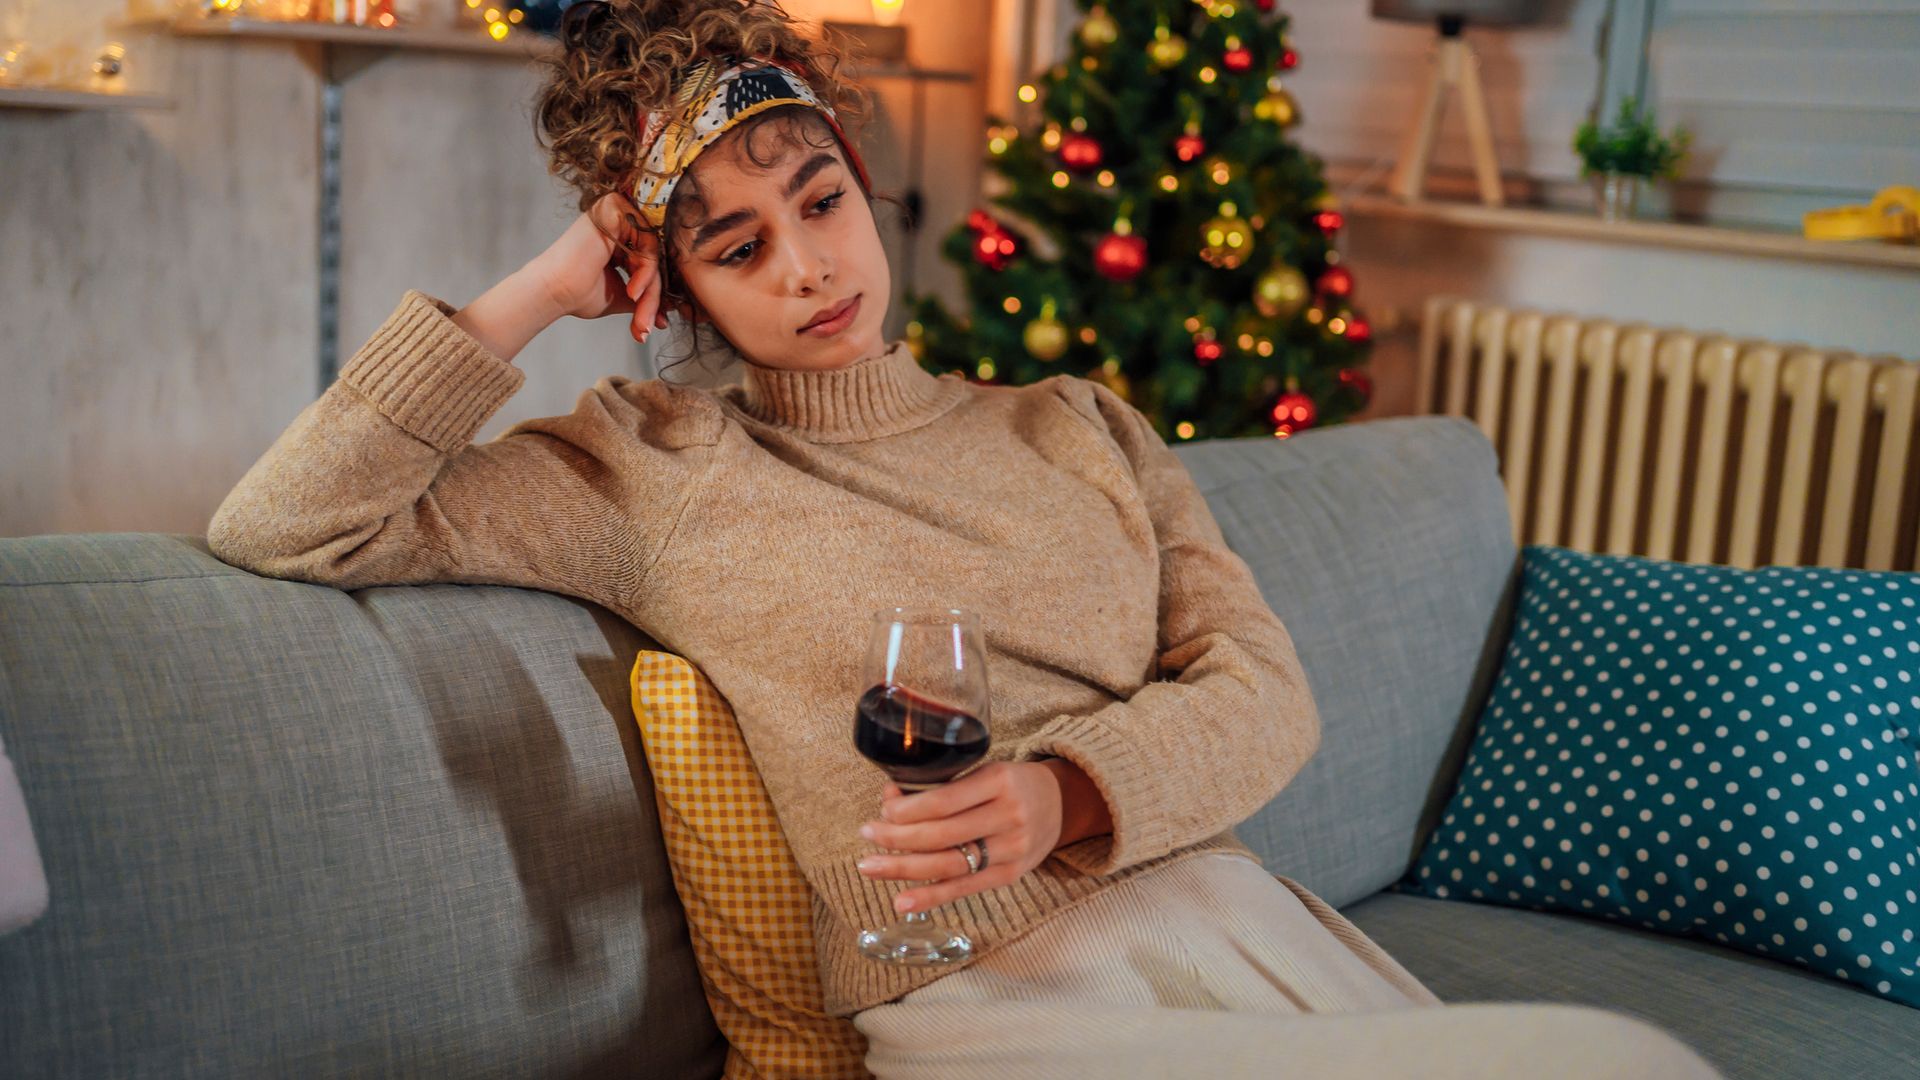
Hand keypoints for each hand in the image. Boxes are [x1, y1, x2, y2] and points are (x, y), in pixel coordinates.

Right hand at [524, 192, 673, 343]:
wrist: (554, 291)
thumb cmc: (579, 294)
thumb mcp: (622, 295)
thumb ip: (646, 295)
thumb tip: (670, 311)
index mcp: (618, 236)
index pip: (651, 261)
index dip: (655, 293)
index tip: (656, 322)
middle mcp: (619, 220)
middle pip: (654, 257)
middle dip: (654, 296)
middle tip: (647, 326)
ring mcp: (617, 211)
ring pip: (654, 253)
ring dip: (651, 290)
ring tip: (640, 315)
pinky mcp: (616, 209)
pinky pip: (648, 243)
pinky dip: (645, 272)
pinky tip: (632, 292)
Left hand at [856, 762, 1064, 914]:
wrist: (1060, 804)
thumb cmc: (1011, 784)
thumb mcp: (985, 771)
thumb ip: (942, 786)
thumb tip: (890, 800)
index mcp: (1000, 781)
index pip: (945, 800)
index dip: (908, 810)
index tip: (883, 811)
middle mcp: (1008, 816)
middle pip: (942, 834)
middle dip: (898, 837)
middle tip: (867, 834)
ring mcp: (1011, 849)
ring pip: (949, 864)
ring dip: (903, 868)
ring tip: (870, 867)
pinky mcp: (1010, 875)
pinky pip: (964, 889)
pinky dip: (930, 897)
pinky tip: (901, 902)